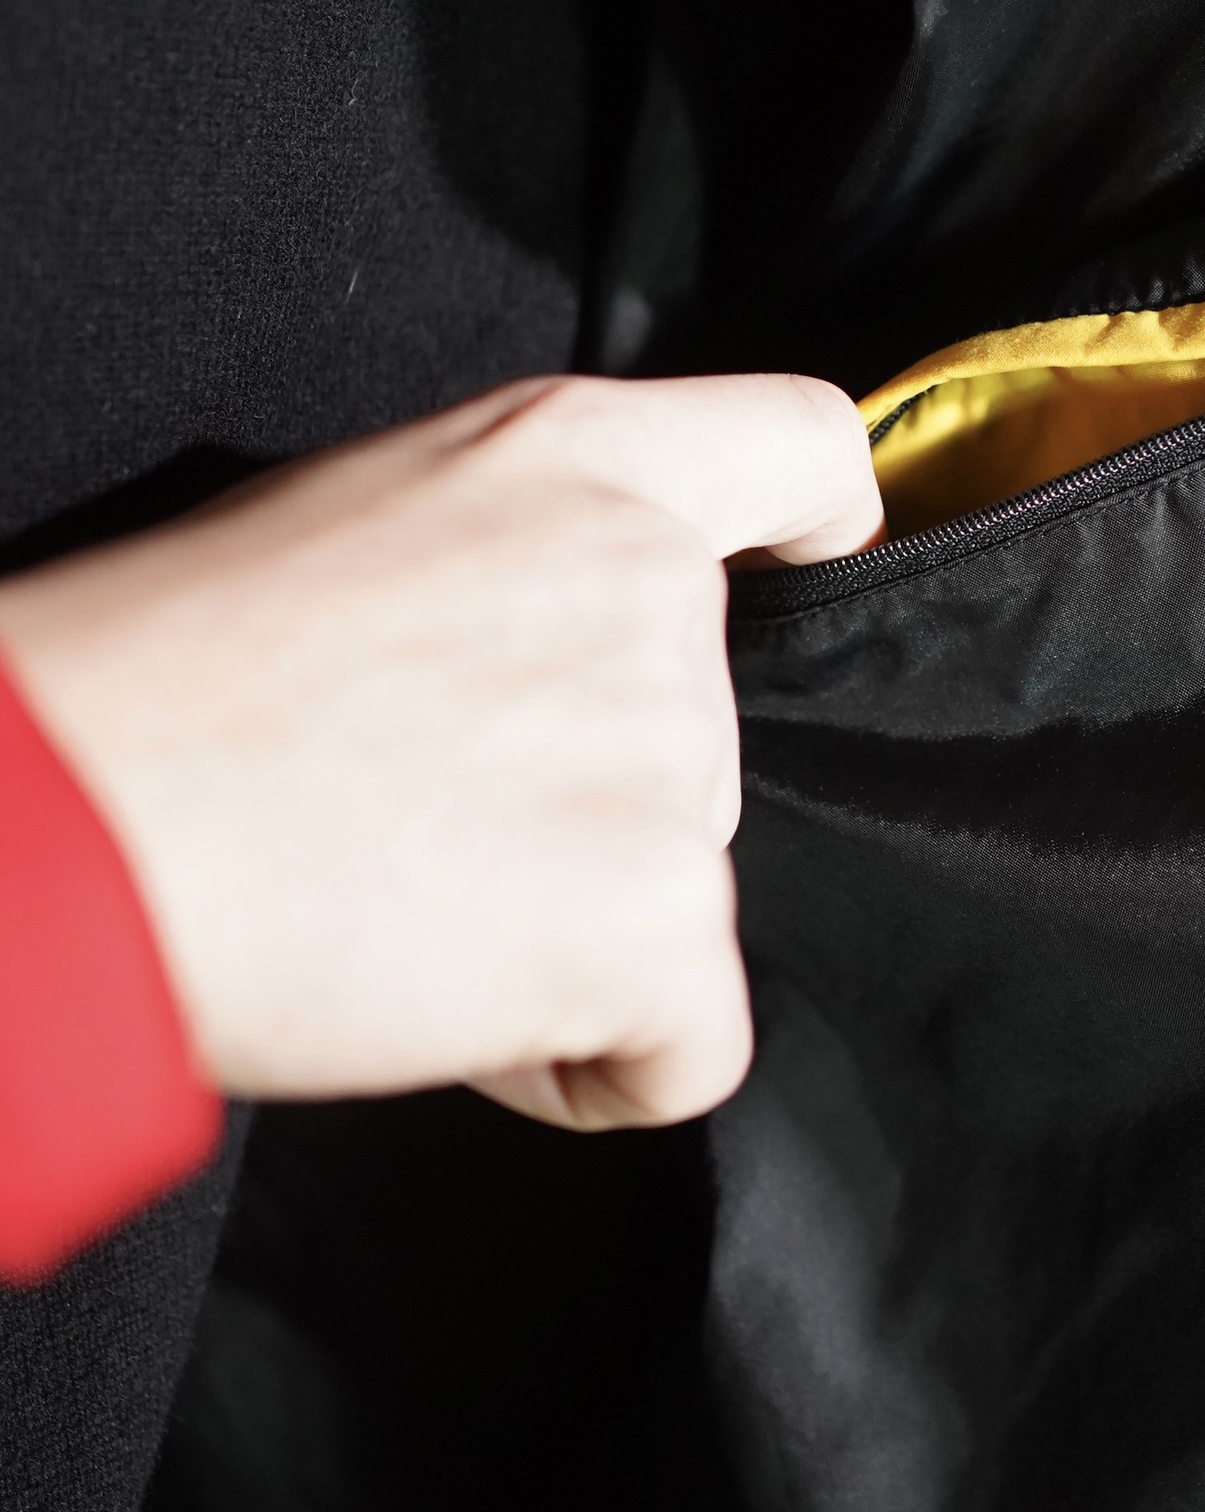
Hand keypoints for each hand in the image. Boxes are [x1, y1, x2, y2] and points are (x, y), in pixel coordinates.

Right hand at [0, 374, 878, 1129]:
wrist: (70, 818)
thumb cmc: (157, 680)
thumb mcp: (357, 522)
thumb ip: (513, 561)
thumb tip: (542, 661)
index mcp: (576, 459)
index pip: (799, 447)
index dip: (822, 526)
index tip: (811, 574)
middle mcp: (651, 588)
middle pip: (712, 736)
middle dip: (593, 809)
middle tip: (416, 823)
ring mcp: (668, 752)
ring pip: (682, 887)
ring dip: (572, 931)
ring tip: (397, 905)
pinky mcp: (659, 912)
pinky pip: (693, 1043)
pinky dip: (592, 1064)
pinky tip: (456, 1012)